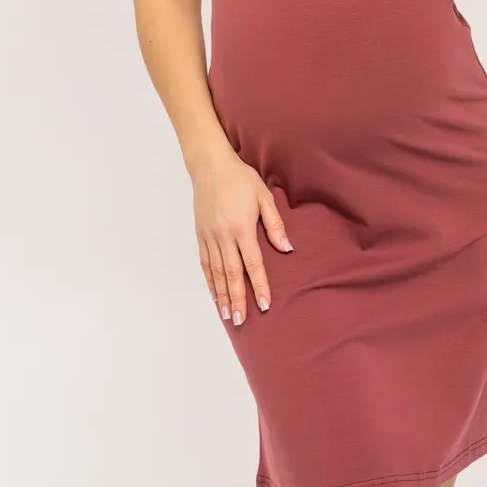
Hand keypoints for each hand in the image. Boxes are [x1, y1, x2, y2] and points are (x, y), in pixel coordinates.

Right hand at [192, 150, 293, 326]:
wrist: (210, 166)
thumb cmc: (241, 179)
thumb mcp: (264, 196)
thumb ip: (275, 224)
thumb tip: (286, 248)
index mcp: (241, 227)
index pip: (252, 263)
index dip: (259, 285)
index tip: (264, 304)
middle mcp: (223, 235)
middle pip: (232, 274)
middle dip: (237, 299)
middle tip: (241, 320)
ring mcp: (209, 236)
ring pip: (216, 272)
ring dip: (221, 295)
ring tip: (226, 315)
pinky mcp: (200, 234)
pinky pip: (205, 263)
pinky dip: (209, 281)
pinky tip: (213, 293)